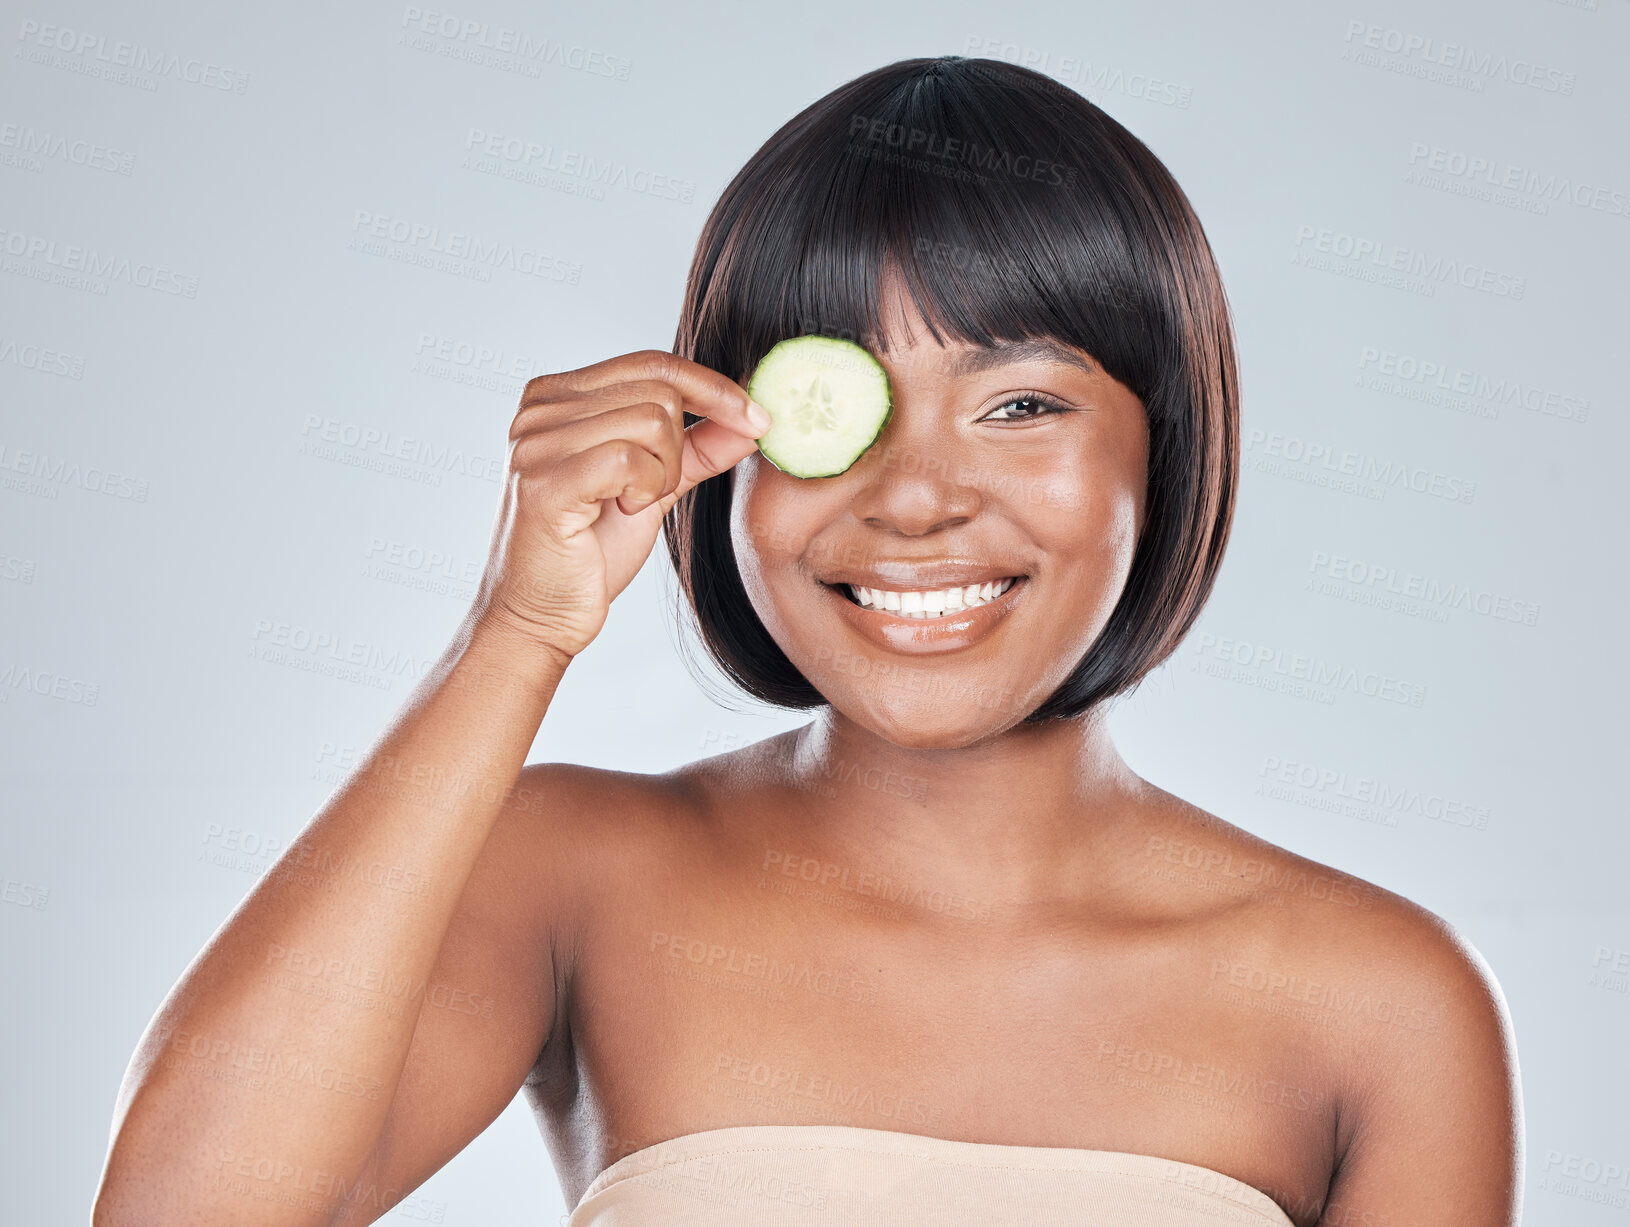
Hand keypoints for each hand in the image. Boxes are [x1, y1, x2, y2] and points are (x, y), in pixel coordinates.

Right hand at [468, 349, 770, 660]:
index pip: (652, 363)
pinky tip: (622, 513)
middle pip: (658, 391)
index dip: (712, 387)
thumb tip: (753, 419)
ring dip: (662, 475)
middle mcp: (539, 409)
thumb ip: (696, 448)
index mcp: (557, 396)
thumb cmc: (589, 554)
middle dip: (679, 449)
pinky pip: (630, 459)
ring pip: (651, 423)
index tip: (758, 418)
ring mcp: (536, 443)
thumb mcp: (653, 487)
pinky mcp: (543, 482)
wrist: (540, 617)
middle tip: (653, 492)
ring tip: (629, 506)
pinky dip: (646, 490)